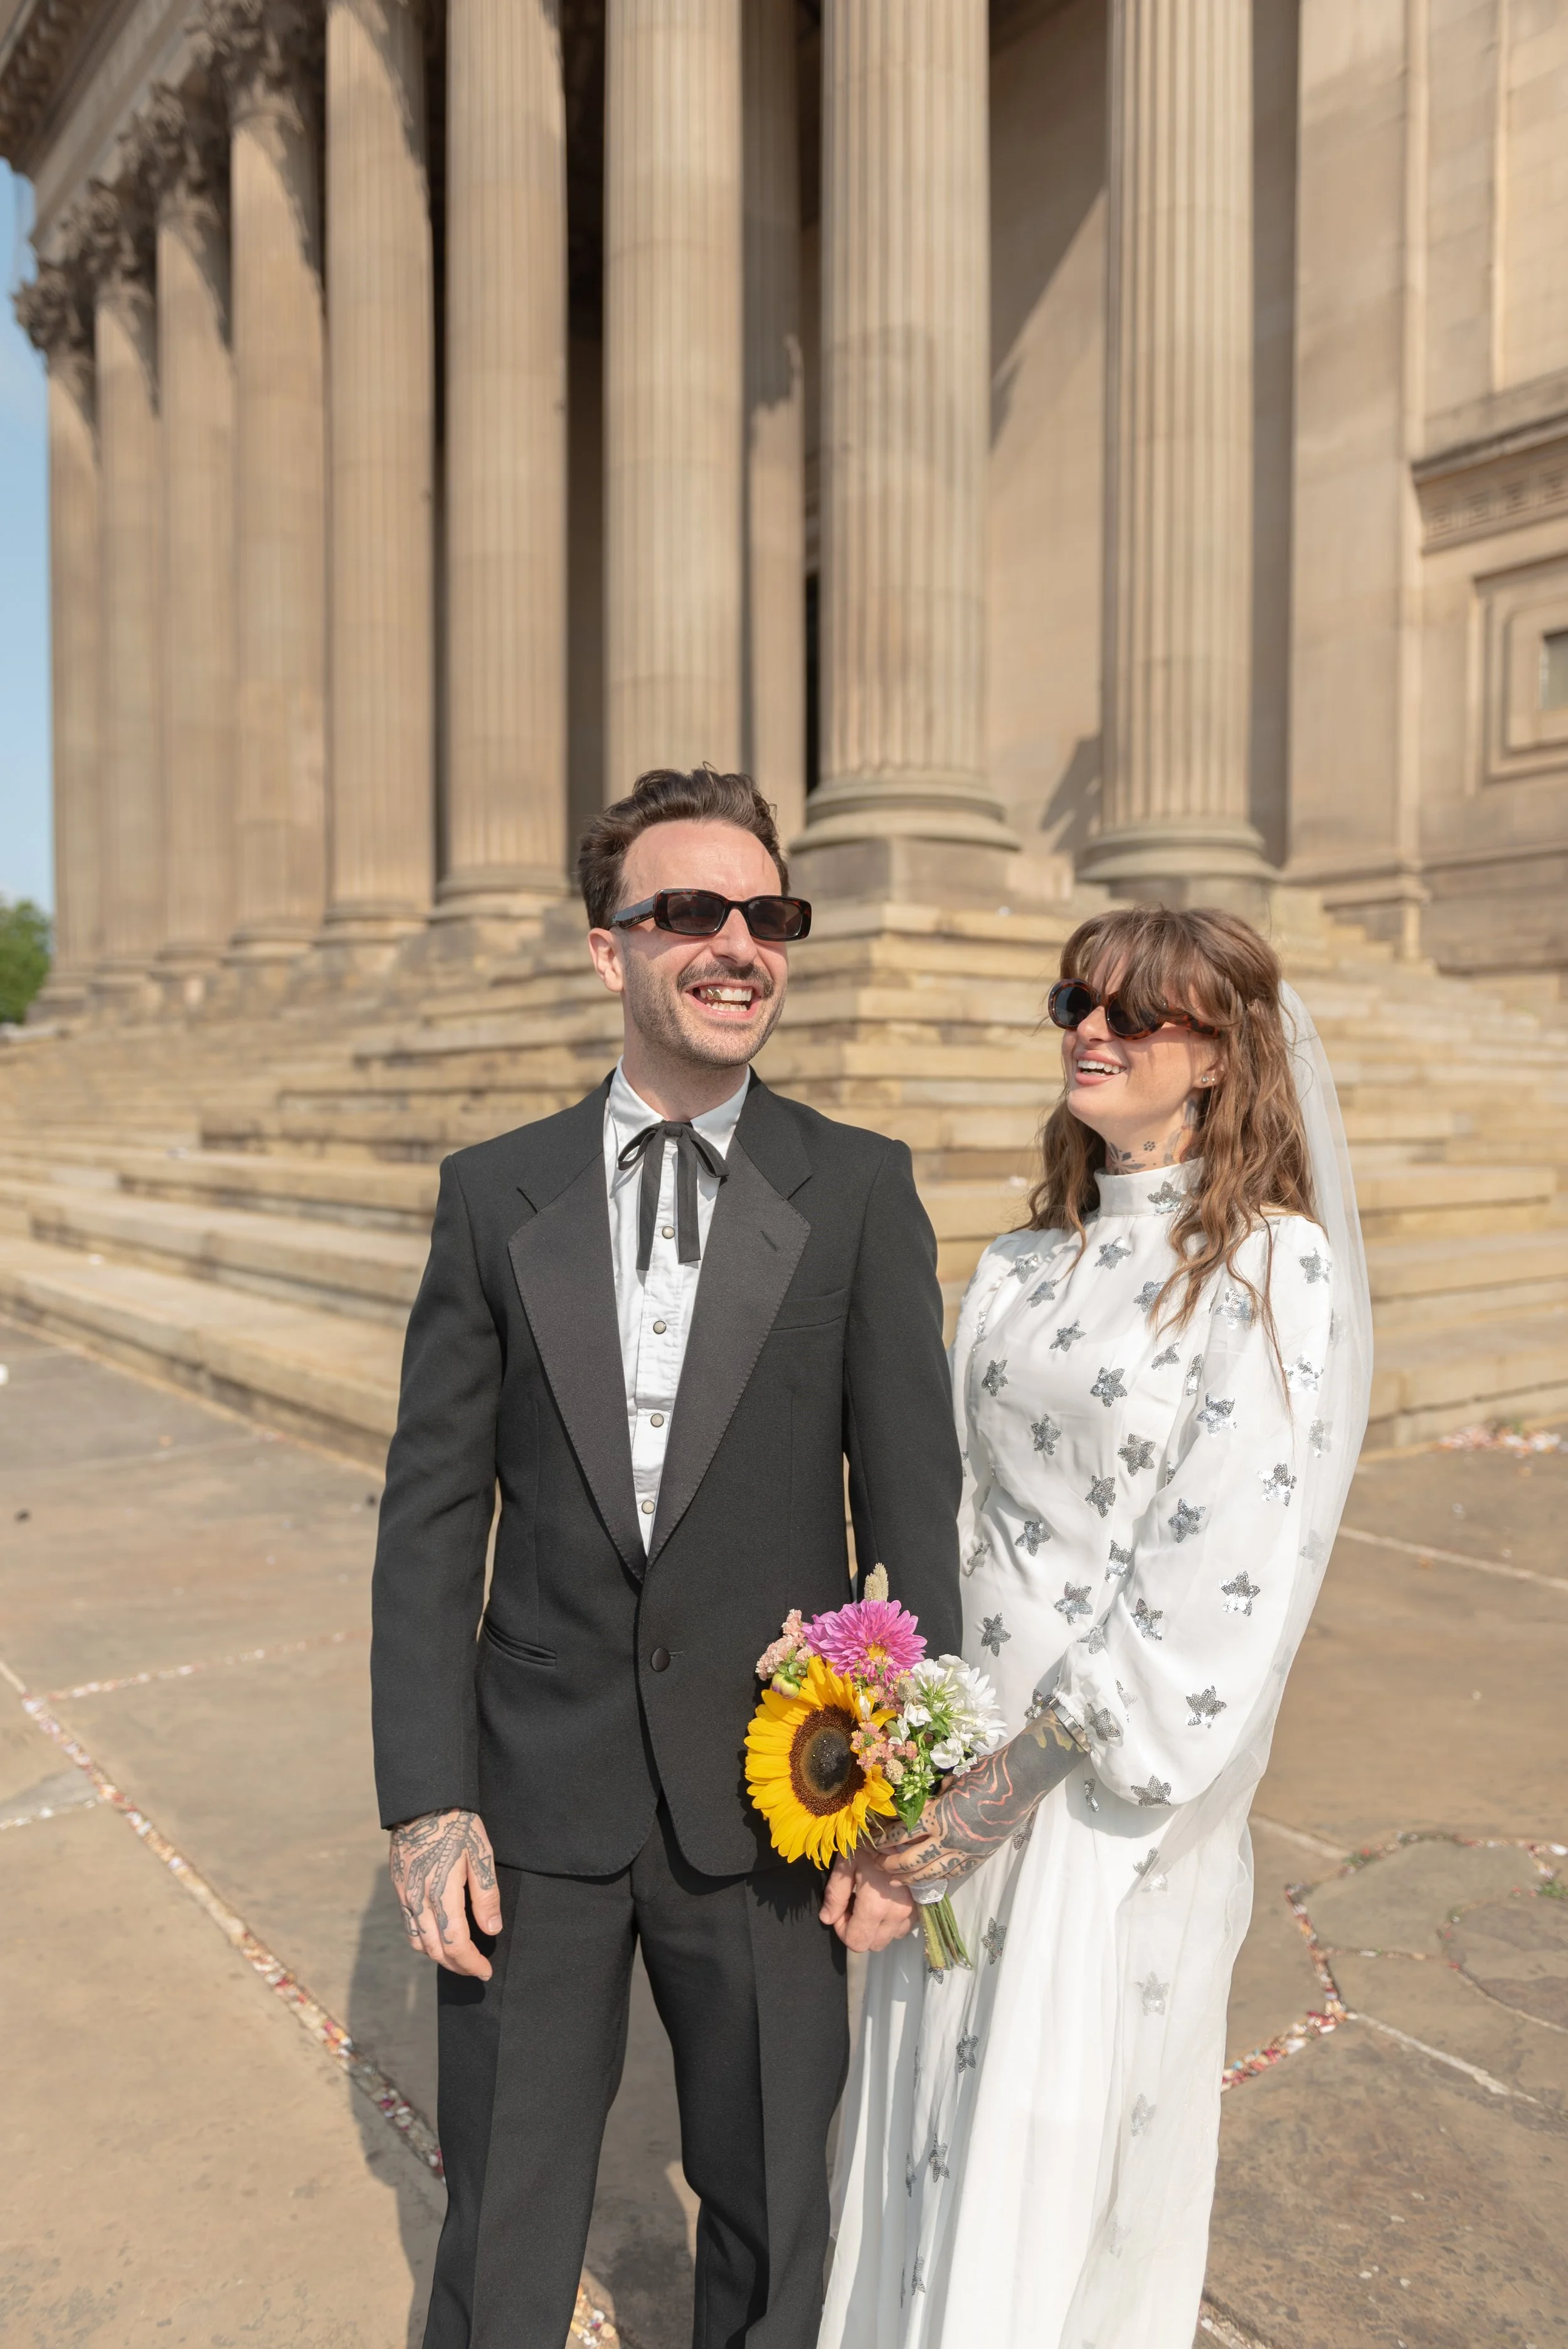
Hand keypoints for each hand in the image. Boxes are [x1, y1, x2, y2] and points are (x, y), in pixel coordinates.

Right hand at [389, 1808, 501, 1978]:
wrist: (423, 1800)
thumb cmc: (457, 1824)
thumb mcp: (481, 1854)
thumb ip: (486, 1895)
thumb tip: (492, 1930)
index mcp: (441, 1894)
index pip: (455, 1944)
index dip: (471, 1963)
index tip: (486, 1971)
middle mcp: (418, 1900)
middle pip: (435, 1950)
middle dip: (457, 1965)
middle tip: (477, 1969)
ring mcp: (404, 1895)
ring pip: (418, 1941)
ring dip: (438, 1956)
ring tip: (459, 1956)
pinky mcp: (398, 1887)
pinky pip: (408, 1925)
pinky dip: (423, 1940)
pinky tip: (437, 1935)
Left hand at [819, 1848, 916, 1950]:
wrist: (907, 1828)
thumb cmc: (872, 1841)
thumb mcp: (847, 1863)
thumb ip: (836, 1894)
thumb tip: (826, 1918)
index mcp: (875, 1906)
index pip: (855, 1941)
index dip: (842, 1930)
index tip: (839, 1910)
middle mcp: (896, 1915)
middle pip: (872, 1944)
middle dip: (857, 1930)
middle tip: (852, 1905)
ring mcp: (912, 1912)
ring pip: (889, 1938)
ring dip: (875, 1928)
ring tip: (869, 1903)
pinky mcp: (921, 1907)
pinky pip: (903, 1928)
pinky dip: (891, 1922)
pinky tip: (885, 1901)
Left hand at [868, 1709, 1087, 1896]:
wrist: (1018, 1783)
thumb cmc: (984, 1773)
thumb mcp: (951, 1781)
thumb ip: (935, 1797)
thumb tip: (922, 1802)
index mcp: (939, 1816)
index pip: (904, 1834)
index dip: (887, 1840)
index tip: (874, 1842)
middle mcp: (950, 1839)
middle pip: (913, 1861)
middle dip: (892, 1865)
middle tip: (878, 1866)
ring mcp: (966, 1852)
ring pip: (932, 1874)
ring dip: (911, 1878)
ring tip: (896, 1880)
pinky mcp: (979, 1858)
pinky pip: (953, 1874)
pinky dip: (936, 1877)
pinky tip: (926, 1878)